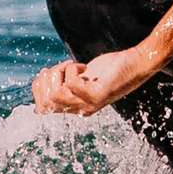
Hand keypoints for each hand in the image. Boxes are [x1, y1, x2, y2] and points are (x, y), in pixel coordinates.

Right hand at [31, 46, 157, 114]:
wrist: (134, 64)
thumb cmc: (108, 70)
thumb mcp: (81, 77)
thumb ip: (63, 81)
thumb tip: (41, 79)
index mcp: (74, 107)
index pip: (41, 107)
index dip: (38, 87)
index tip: (48, 72)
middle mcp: (80, 109)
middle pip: (45, 102)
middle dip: (47, 80)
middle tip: (61, 68)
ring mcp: (89, 104)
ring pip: (56, 94)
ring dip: (59, 73)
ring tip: (73, 66)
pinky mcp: (97, 96)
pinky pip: (71, 85)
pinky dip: (73, 70)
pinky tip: (84, 67)